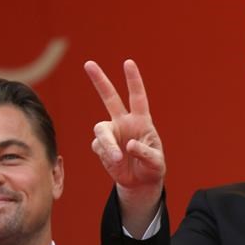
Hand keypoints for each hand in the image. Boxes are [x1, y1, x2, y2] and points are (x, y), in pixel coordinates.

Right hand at [84, 59, 165, 194]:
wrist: (140, 182)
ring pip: (100, 129)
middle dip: (99, 81)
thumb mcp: (156, 163)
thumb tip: (128, 145)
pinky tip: (115, 162)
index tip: (128, 62)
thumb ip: (145, 153)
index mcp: (141, 121)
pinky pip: (99, 147)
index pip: (137, 97)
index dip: (133, 80)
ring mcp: (112, 134)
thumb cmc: (152, 168)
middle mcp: (124, 123)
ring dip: (107, 144)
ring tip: (117, 158)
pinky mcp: (102, 146)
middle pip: (110, 98)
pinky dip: (106, 156)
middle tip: (89, 63)